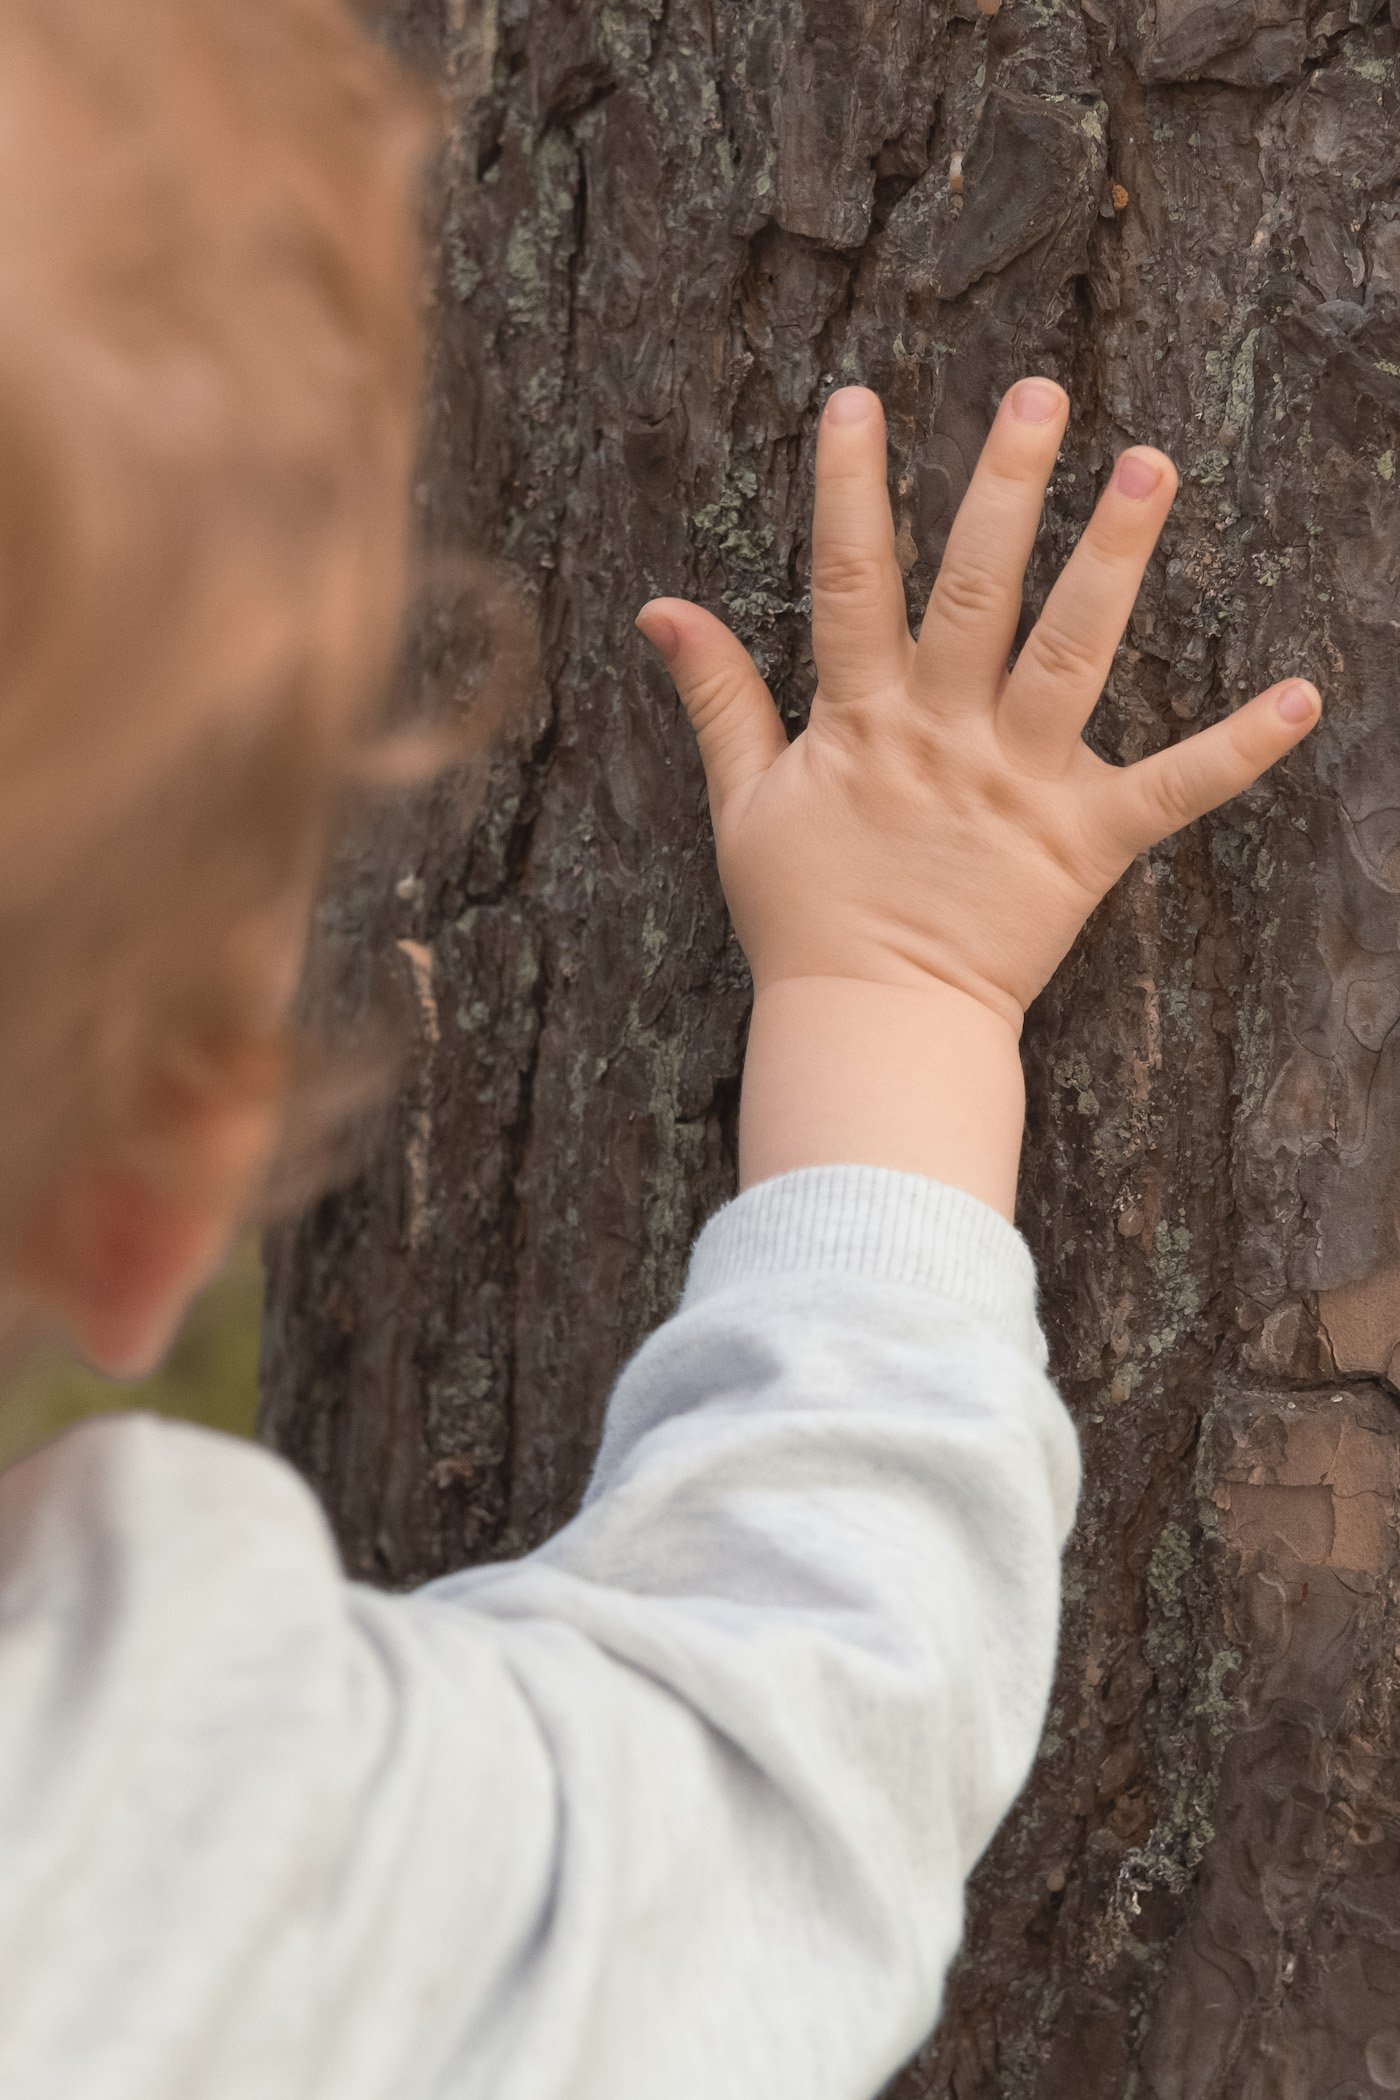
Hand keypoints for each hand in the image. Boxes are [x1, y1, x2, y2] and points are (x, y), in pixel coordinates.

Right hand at [637, 379, 1319, 1039]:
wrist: (873, 1027)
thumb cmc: (806, 917)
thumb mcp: (744, 804)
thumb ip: (716, 699)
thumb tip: (660, 607)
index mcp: (860, 723)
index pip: (849, 585)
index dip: (847, 491)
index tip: (855, 401)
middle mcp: (943, 738)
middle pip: (972, 594)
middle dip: (1001, 489)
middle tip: (1039, 394)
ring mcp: (1017, 788)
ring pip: (1069, 657)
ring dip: (1110, 561)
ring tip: (1148, 468)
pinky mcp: (1083, 846)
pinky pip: (1171, 792)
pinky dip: (1238, 750)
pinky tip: (1303, 696)